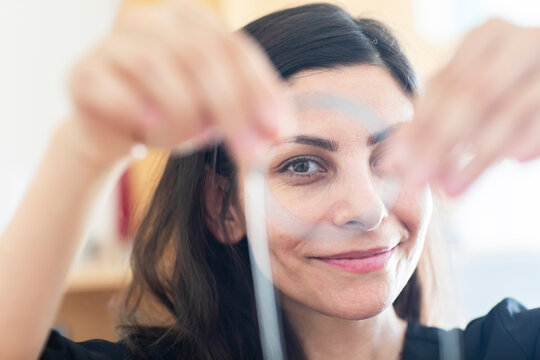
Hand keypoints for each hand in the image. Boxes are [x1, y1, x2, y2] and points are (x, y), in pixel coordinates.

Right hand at [69, 0, 286, 167]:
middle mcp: (151, 20)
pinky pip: (109, 89)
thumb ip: (248, 109)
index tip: (279, 132)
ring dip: (182, 112)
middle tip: (250, 153)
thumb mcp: (217, 107)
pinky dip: (132, 109)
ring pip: (155, 66)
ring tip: (193, 138)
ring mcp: (112, 43)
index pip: (233, 48)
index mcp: (190, 19)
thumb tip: (281, 131)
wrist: (117, 127)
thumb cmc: (172, 111)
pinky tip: (147, 127)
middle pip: (199, 55)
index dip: (260, 91)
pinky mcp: (82, 73)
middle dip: (231, 109)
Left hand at [393, 18, 539, 194]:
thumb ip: (433, 121)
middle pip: (472, 95)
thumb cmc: (506, 90)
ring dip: (478, 157)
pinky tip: (513, 161)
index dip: (420, 125)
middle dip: (441, 142)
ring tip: (453, 186)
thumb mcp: (468, 95)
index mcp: (484, 38)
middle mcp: (517, 43)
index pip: (445, 83)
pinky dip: (525, 141)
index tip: (400, 162)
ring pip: (510, 111)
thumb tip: (395, 159)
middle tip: (420, 178)